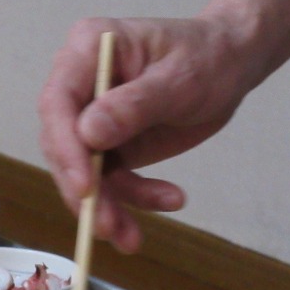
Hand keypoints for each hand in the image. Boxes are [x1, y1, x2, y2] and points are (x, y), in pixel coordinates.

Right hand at [38, 15, 259, 252]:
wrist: (231, 62)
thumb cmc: (208, 55)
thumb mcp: (179, 78)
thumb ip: (135, 105)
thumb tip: (88, 134)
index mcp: (86, 51)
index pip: (58, 103)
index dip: (65, 148)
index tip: (86, 187)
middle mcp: (79, 86)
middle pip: (63, 145)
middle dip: (86, 191)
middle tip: (107, 227)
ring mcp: (92, 119)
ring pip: (84, 173)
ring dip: (107, 207)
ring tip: (131, 238)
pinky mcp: (110, 146)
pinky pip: (110, 182)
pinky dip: (134, 200)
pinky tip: (170, 200)